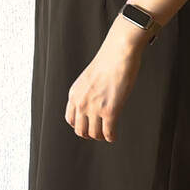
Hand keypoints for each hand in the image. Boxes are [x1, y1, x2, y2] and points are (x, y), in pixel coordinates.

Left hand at [65, 17, 151, 142]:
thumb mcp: (88, 78)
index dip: (79, 126)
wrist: (118, 52)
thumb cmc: (108, 60)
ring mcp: (94, 108)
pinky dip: (111, 137)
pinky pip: (108, 132)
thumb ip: (87, 92)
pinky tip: (114, 136)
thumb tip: (94, 102)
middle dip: (90, 135)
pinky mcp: (110, 110)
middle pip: (80, 130)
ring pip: (94, 134)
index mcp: (74, 94)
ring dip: (101, 137)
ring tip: (107, 135)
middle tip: (98, 134)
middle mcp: (81, 102)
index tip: (87, 127)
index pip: (70, 119)